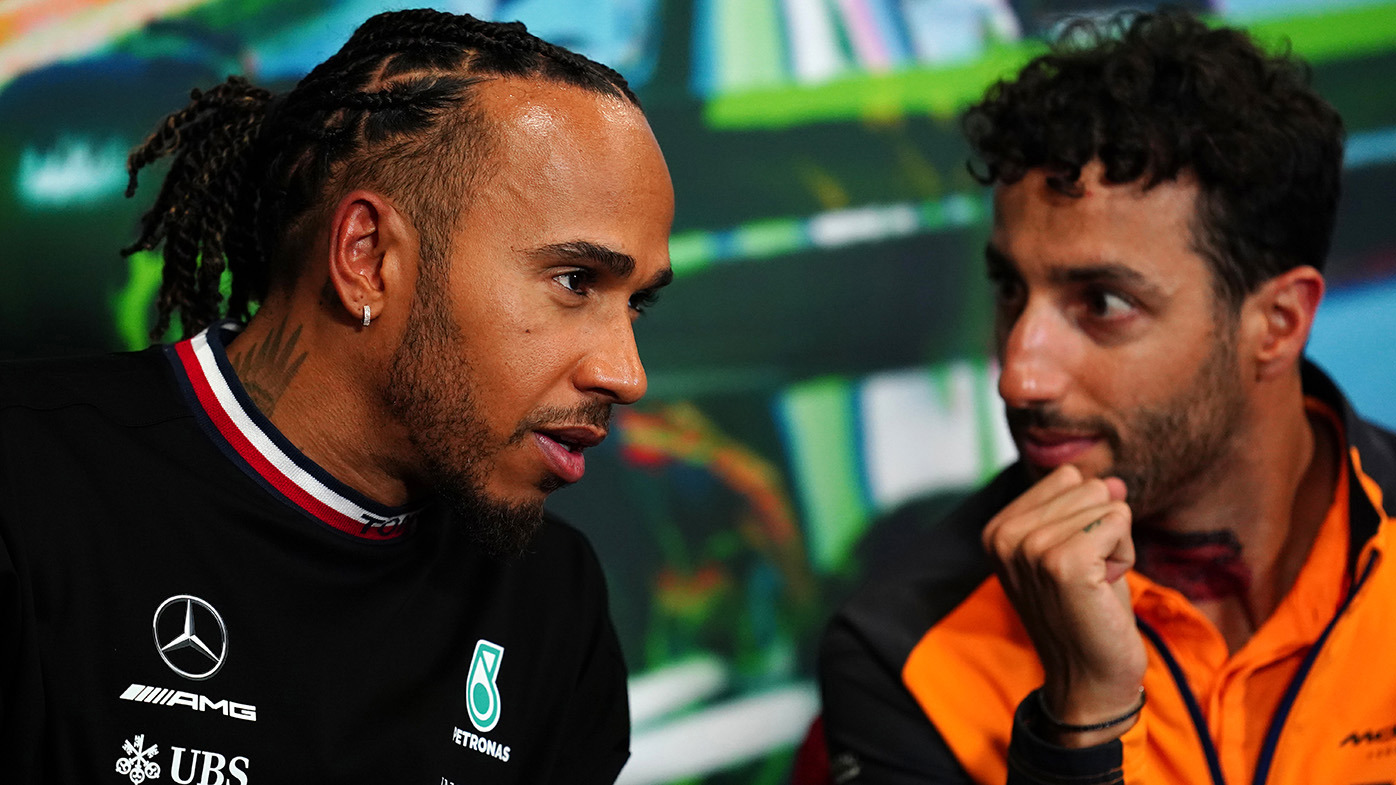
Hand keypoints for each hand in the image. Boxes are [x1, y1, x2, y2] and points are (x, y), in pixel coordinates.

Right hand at [982, 465, 1146, 746]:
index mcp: (997, 529)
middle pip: (1087, 487)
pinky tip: (1103, 587)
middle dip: (1102, 530)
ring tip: (1093, 584)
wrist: (1089, 676)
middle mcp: (1005, 535)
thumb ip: (1083, 506)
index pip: (1066, 477)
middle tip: (1086, 577)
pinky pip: (1119, 521)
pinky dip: (1125, 555)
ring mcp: (1030, 548)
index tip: (1074, 562)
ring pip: (1106, 504)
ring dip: (1114, 545)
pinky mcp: (1063, 562)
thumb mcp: (1072, 546)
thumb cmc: (1085, 611)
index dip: (1085, 518)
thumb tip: (1112, 481)